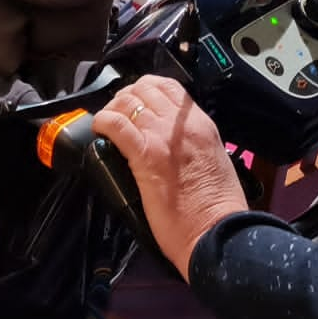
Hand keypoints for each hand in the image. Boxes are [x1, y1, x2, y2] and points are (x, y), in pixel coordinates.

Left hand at [94, 77, 247, 279]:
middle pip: (145, 89)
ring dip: (113, 109)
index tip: (137, 101)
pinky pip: (116, 124)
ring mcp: (162, 136)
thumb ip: (194, 144)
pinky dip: (103, 122)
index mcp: (201, 125)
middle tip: (119, 113)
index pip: (169, 87)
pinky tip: (99, 130)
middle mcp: (181, 125)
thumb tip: (175, 145)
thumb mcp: (214, 160)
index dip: (147, 89)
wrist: (216, 231)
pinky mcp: (145, 155)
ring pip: (128, 102)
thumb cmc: (217, 208)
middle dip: (127, 97)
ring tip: (107, 123)